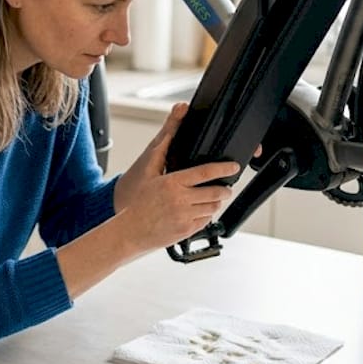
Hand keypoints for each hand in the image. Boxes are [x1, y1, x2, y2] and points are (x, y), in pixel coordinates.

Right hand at [114, 103, 240, 249]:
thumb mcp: (147, 174)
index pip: (205, 172)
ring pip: (213, 208)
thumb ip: (162, 153)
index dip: (223, 168)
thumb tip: (171, 132)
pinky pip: (205, 221)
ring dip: (216, 202)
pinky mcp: (186, 231)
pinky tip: (200, 211)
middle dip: (225, 189)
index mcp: (172, 183)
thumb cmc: (137, 203)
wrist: (129, 231)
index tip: (233, 167)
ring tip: (213, 199)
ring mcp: (184, 217)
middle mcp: (180, 200)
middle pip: (215, 192)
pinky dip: (206, 215)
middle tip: (227, 187)